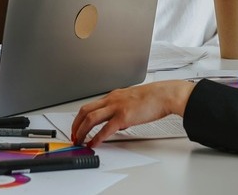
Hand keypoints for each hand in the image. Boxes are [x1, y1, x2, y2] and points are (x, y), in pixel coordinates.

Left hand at [70, 80, 193, 146]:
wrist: (164, 95)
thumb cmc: (152, 98)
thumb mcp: (131, 100)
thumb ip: (121, 109)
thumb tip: (116, 124)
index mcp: (113, 96)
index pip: (90, 106)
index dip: (80, 118)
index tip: (77, 127)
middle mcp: (111, 100)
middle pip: (85, 111)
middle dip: (76, 125)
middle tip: (73, 135)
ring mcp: (116, 107)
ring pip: (91, 118)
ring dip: (82, 131)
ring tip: (79, 140)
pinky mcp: (124, 116)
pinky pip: (105, 129)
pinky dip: (97, 138)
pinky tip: (94, 143)